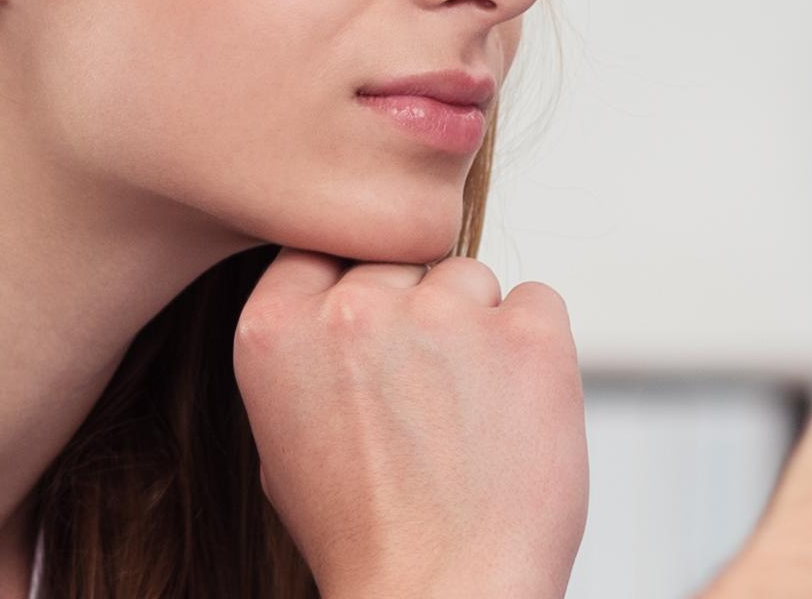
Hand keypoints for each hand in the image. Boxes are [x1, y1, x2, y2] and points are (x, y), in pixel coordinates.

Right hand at [233, 250, 590, 598]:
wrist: (439, 597)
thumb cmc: (364, 538)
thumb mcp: (281, 445)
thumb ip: (302, 356)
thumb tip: (341, 299)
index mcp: (274, 330)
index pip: (322, 248)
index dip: (353, 290)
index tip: (373, 342)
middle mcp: (352, 308)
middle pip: (399, 262)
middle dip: (415, 316)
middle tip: (426, 404)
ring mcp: (442, 316)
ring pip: (469, 279)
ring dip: (476, 331)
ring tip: (469, 422)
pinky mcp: (527, 336)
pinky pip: (537, 302)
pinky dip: (534, 348)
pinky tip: (513, 415)